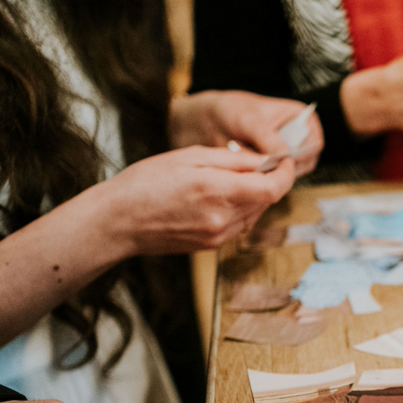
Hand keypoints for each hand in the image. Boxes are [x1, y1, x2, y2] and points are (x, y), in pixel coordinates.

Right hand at [84, 145, 294, 255]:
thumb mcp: (189, 157)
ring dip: (252, 196)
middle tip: (252, 163)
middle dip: (267, 180)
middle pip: (266, 200)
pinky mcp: (211, 246)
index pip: (272, 188)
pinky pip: (239, 225)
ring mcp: (218, 236)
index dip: (284, 173)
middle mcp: (223, 219)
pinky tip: (218, 197)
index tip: (282, 160)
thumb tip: (264, 160)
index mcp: (217, 191)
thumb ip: (232, 160)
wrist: (118, 222)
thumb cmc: (145, 183)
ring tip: (228, 179)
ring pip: (255, 214)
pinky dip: (239, 209)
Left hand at [170, 91, 322, 176]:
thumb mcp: (249, 120)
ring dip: (270, 174)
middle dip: (282, 167)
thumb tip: (284, 156)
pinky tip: (246, 170)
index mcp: (302, 118)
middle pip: (303, 163)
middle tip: (259, 164)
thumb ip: (267, 137)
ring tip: (247, 162)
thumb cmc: (233, 111)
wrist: (211, 121)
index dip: (299, 155)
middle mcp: (299, 139)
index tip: (279, 160)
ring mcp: (287, 156)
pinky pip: (275, 181)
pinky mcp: (274, 169)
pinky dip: (261, 179)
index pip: (313, 144)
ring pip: (289, 174)